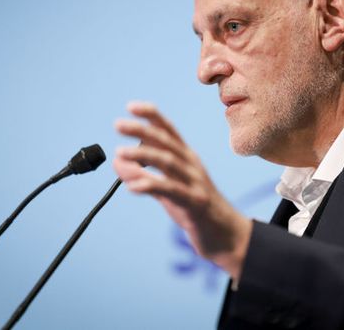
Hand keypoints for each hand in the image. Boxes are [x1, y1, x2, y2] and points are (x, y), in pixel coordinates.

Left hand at [113, 101, 251, 279]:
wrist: (226, 235)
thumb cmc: (194, 209)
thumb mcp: (167, 190)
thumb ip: (143, 174)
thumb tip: (117, 161)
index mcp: (187, 158)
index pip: (169, 131)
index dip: (151, 116)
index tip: (131, 106)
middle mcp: (192, 165)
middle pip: (166, 142)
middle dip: (142, 130)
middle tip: (118, 124)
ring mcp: (195, 183)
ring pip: (168, 162)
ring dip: (143, 155)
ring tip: (120, 153)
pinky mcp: (195, 203)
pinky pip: (172, 191)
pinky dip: (151, 185)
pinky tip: (133, 187)